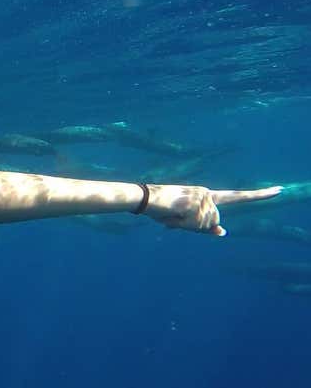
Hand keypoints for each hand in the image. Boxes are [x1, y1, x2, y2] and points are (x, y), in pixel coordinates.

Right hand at [143, 184, 282, 236]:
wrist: (143, 198)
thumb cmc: (162, 210)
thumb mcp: (185, 220)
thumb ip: (205, 226)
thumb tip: (224, 232)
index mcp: (207, 195)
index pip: (238, 197)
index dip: (260, 195)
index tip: (280, 190)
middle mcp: (208, 194)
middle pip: (216, 222)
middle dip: (198, 227)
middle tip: (178, 219)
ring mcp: (202, 197)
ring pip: (207, 225)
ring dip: (189, 226)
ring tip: (173, 215)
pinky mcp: (195, 202)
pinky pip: (196, 225)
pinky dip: (183, 225)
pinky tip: (172, 215)